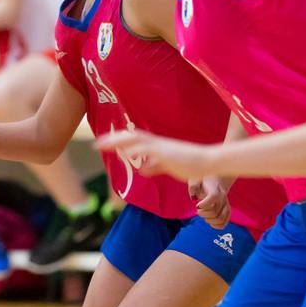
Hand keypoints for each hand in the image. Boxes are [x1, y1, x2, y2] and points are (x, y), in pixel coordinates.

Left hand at [96, 129, 218, 181]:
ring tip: (104, 144)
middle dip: (113, 139)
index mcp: (157, 146)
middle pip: (131, 136)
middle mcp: (157, 143)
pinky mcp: (167, 154)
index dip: (119, 140)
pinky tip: (126, 152)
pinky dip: (137, 150)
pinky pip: (149, 150)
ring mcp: (162, 147)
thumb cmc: (191, 164)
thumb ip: (155, 167)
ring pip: (137, 140)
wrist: (208, 161)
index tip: (104, 142)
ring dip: (120, 141)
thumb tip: (142, 170)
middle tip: (97, 143)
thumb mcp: (168, 166)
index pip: (134, 139)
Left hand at [189, 176, 230, 229]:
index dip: (205, 204)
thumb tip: (193, 197)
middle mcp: (223, 197)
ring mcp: (226, 205)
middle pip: (214, 211)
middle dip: (203, 213)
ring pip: (220, 219)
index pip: (213, 197)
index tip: (197, 205)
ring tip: (204, 215)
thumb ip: (193, 186)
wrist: (214, 182)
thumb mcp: (195, 179)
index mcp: (215, 189)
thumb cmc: (202, 181)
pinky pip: (224, 223)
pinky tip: (209, 221)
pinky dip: (215, 226)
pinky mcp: (227, 212)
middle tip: (198, 210)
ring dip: (209, 220)